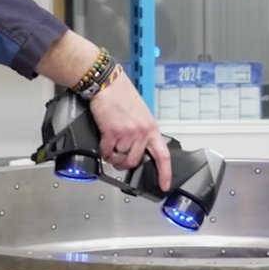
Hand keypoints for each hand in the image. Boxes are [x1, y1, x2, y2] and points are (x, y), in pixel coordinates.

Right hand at [88, 70, 171, 191]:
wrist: (108, 84)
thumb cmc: (122, 96)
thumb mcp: (141, 114)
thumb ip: (142, 132)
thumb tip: (138, 149)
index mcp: (151, 129)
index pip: (163, 156)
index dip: (165, 173)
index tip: (164, 185)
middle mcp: (142, 132)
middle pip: (134, 161)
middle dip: (124, 164)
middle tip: (118, 160)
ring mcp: (127, 133)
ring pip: (120, 158)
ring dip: (113, 157)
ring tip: (110, 149)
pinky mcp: (112, 132)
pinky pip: (107, 152)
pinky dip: (103, 151)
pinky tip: (103, 144)